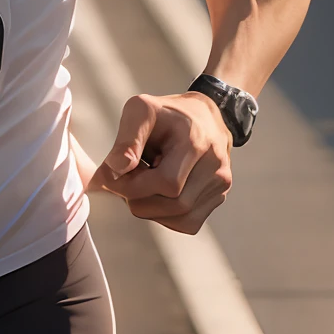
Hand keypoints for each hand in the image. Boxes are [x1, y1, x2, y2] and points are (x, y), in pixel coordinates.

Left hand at [90, 90, 232, 233]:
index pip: (167, 183)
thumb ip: (127, 140)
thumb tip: (115, 170)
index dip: (132, 187)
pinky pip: (188, 222)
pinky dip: (166, 215)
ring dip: (151, 208)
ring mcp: (221, 182)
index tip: (112, 178)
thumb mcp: (141, 111)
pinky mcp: (219, 196)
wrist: (202, 116)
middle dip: (140, 199)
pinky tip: (158, 195)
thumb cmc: (167, 114)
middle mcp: (215, 164)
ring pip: (181, 218)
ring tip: (142, 184)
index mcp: (195, 142)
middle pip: (174, 204)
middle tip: (126, 181)